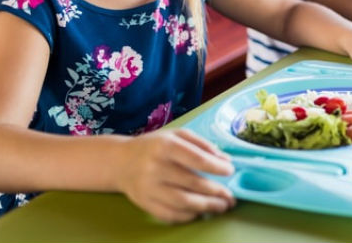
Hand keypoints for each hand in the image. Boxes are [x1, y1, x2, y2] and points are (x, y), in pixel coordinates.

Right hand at [115, 128, 235, 222]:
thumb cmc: (154, 146)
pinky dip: (189, 215)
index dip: (216, 167)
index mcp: (165, 146)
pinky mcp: (145, 204)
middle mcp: (155, 167)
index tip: (230, 171)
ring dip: (207, 207)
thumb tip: (225, 159)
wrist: (121, 162)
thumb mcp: (177, 135)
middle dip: (216, 191)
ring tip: (222, 206)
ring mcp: (149, 188)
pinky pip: (171, 214)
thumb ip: (202, 144)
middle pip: (192, 183)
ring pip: (183, 202)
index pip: (196, 159)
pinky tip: (201, 212)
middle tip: (231, 196)